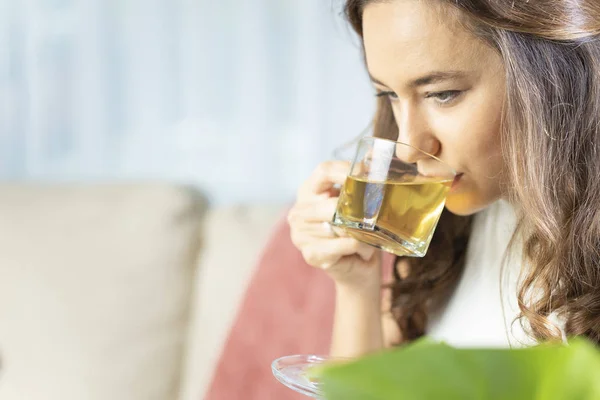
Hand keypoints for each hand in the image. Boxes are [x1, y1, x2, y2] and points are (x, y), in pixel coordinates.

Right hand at [288, 161, 381, 289]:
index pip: (324, 170)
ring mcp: (301, 234)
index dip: (346, 170)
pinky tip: (361, 251)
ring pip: (340, 226)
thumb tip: (375, 155)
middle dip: (357, 210)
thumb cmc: (359, 230)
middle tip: (375, 214)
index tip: (368, 174)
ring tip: (367, 237)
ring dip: (361, 233)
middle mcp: (299, 211)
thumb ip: (363, 179)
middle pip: (331, 203)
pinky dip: (360, 247)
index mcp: (308, 190)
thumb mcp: (360, 202)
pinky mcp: (311, 254)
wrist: (358, 267)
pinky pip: (344, 245)